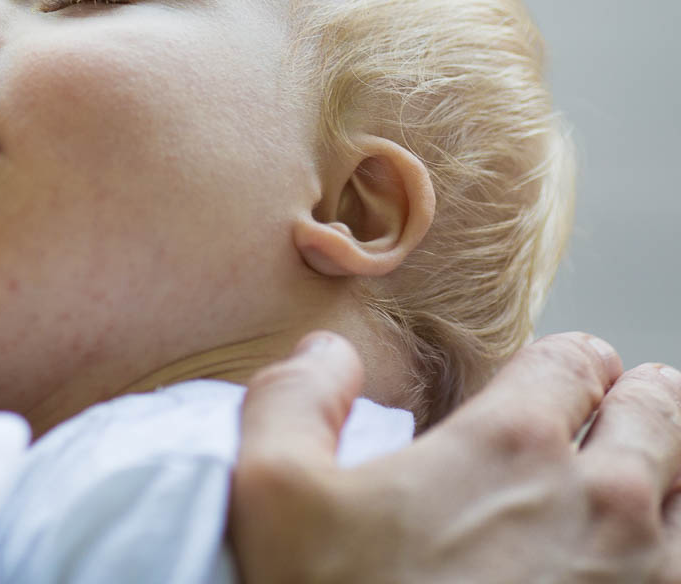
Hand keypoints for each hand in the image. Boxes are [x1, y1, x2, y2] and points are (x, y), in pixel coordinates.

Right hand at [229, 331, 680, 582]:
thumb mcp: (272, 491)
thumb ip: (295, 398)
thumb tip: (328, 351)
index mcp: (512, 446)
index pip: (574, 363)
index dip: (569, 360)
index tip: (564, 372)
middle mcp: (602, 502)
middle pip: (660, 414)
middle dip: (642, 402)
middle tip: (632, 404)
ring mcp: (644, 577)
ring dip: (674, 472)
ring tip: (656, 474)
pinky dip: (678, 545)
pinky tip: (653, 552)